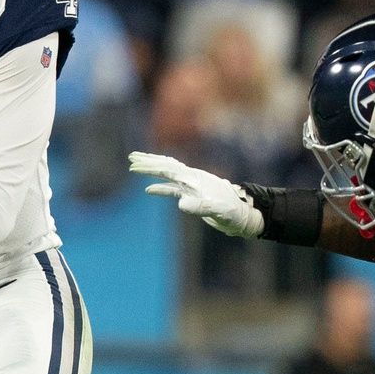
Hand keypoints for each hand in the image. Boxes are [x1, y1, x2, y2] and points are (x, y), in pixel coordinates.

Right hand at [129, 152, 262, 237]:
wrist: (243, 215)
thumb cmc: (233, 213)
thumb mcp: (218, 210)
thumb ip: (201, 206)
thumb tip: (181, 204)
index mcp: (196, 179)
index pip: (169, 169)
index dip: (152, 166)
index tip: (135, 164)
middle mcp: (193, 179)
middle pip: (166, 166)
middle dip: (148, 162)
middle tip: (130, 158)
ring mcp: (193, 186)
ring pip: (168, 174)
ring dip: (153, 171)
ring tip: (135, 167)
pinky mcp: (194, 195)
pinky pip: (172, 189)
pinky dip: (160, 188)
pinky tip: (149, 190)